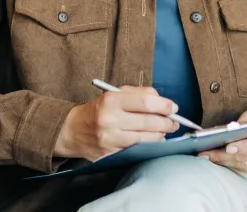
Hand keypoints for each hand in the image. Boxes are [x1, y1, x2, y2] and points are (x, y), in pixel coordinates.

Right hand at [54, 86, 178, 161]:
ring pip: (146, 139)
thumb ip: (138, 94)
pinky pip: (138, 150)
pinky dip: (149, 146)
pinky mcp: (111, 154)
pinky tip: (153, 141)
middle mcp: (110, 119)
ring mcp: (110, 139)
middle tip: (174, 121)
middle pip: (149, 121)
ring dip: (161, 135)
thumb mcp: (113, 94)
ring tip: (165, 131)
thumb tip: (162, 100)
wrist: (72, 131)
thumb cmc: (97, 110)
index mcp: (111, 100)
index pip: (145, 102)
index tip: (173, 107)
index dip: (164, 105)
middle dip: (167, 122)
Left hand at [199, 105, 246, 176]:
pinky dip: (235, 167)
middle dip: (225, 156)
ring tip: (210, 158)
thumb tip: (228, 131)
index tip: (227, 147)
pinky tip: (223, 162)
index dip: (242, 146)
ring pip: (246, 166)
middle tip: (207, 154)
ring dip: (226, 163)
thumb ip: (244, 120)